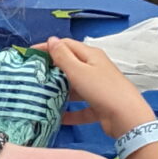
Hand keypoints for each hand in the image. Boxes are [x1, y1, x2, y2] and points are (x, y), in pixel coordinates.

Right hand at [34, 36, 149, 136]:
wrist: (127, 117)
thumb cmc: (103, 90)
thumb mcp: (79, 71)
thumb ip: (63, 56)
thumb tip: (52, 40)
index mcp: (91, 56)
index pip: (66, 45)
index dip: (48, 47)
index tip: (30, 55)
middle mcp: (95, 69)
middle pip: (70, 66)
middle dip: (53, 70)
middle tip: (34, 77)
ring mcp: (98, 88)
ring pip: (75, 87)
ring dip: (61, 92)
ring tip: (41, 97)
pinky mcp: (99, 106)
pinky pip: (81, 107)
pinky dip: (71, 112)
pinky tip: (58, 118)